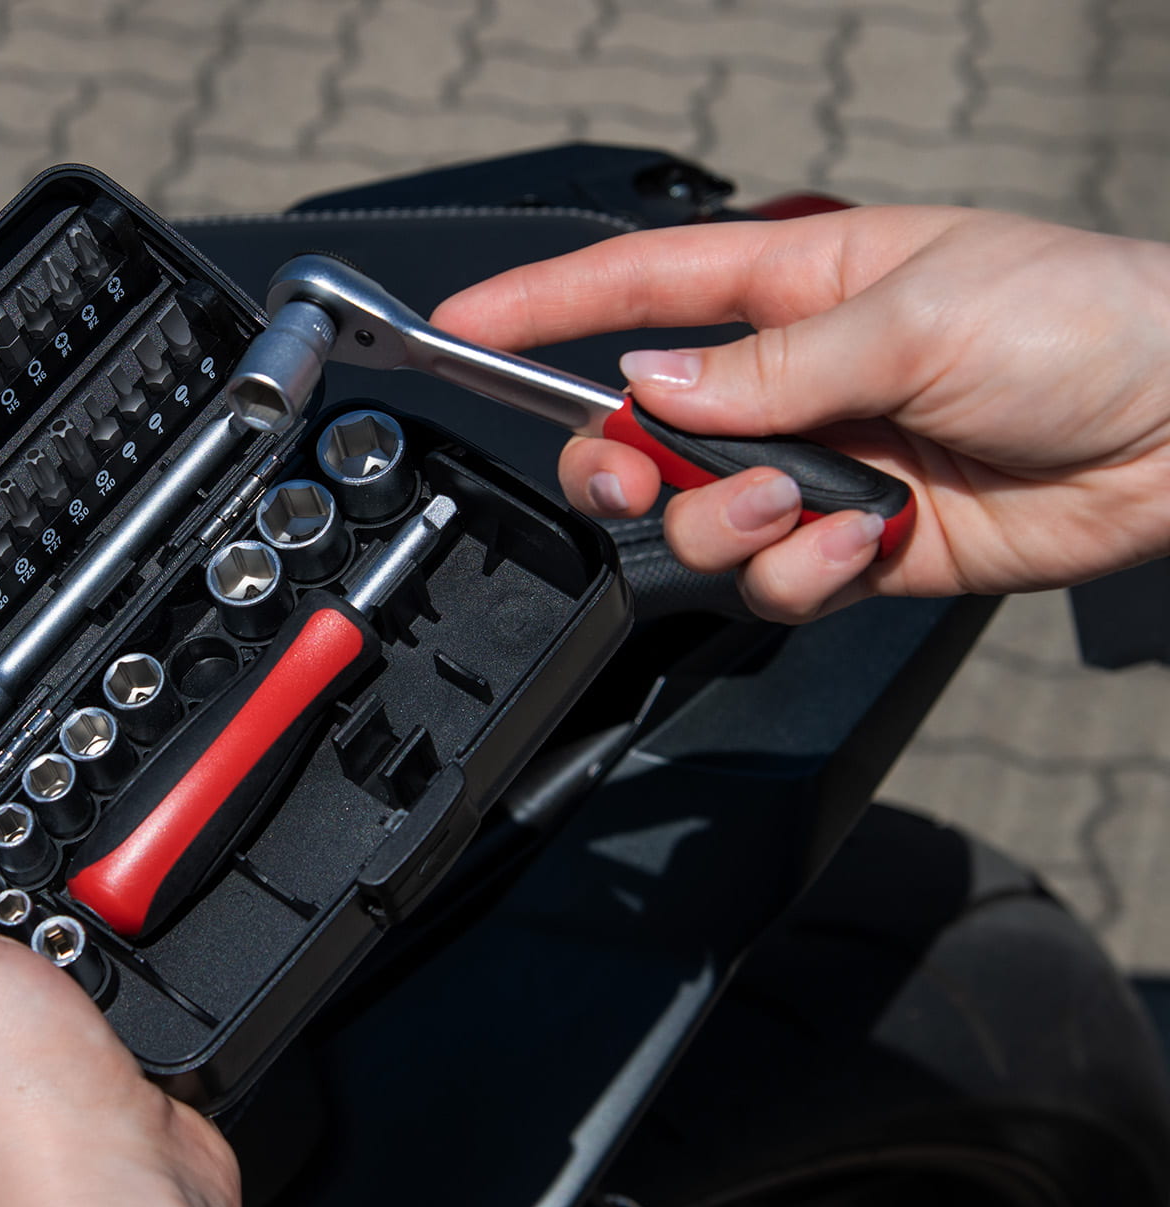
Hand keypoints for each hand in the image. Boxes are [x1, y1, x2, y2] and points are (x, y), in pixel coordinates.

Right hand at [432, 206, 1169, 620]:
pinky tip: (863, 543)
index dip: (541, 305)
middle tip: (641, 474)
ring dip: (731, 524)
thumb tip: (651, 388)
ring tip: (811, 503)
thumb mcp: (915, 317)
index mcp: (796, 286)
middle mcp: (791, 381)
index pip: (636, 289)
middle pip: (640, 431)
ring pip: (698, 519)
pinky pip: (775, 579)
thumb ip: (769, 367)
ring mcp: (818, 467)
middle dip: (622, 463)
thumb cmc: (1085, 321)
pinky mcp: (857, 544)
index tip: (463, 324)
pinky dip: (803, 574)